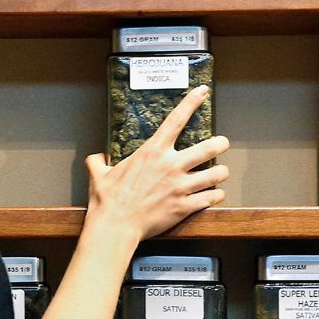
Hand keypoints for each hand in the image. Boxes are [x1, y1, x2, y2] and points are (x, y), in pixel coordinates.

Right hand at [86, 85, 229, 239]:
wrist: (115, 226)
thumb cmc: (108, 200)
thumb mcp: (99, 174)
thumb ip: (99, 162)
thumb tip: (96, 159)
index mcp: (153, 152)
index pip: (177, 119)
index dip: (192, 102)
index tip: (203, 92)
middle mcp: (171, 165)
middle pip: (209, 147)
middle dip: (220, 143)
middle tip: (222, 143)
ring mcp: (180, 187)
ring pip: (216, 174)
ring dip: (221, 172)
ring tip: (221, 172)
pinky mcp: (185, 206)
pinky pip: (211, 198)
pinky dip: (216, 195)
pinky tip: (215, 194)